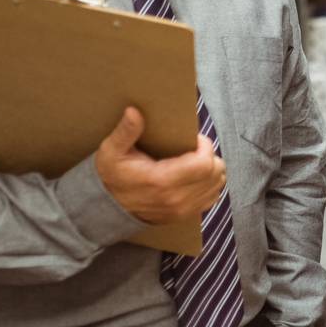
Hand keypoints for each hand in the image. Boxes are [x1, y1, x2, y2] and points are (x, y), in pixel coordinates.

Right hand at [95, 107, 225, 224]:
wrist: (108, 208)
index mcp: (161, 181)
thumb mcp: (111, 151)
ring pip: (217, 184)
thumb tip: (134, 111)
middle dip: (210, 155)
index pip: (203, 163)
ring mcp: (182, 210)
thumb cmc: (112, 176)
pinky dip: (210, 184)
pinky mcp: (185, 215)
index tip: (194, 139)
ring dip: (211, 169)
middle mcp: (176, 199)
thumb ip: (125, 132)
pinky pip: (212, 197)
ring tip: (196, 160)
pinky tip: (196, 175)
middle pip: (215, 173)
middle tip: (195, 148)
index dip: (205, 147)